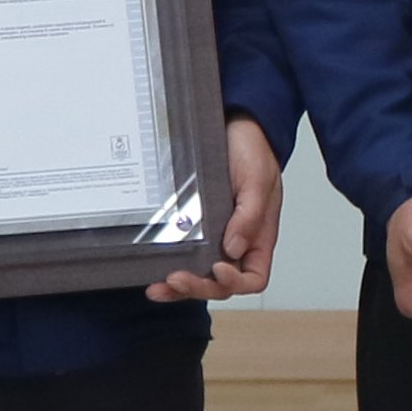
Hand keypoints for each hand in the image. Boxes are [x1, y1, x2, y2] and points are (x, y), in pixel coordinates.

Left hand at [147, 117, 286, 303]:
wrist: (235, 123)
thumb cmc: (254, 150)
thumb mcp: (257, 180)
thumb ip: (249, 216)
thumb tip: (233, 249)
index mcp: (258, 236)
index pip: (253, 277)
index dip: (235, 282)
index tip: (217, 268)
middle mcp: (236, 241)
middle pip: (220, 283)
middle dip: (198, 287)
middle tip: (176, 278)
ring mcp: (213, 235)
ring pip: (198, 275)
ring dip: (179, 287)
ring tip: (158, 287)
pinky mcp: (193, 224)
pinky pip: (183, 254)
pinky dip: (168, 268)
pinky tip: (153, 273)